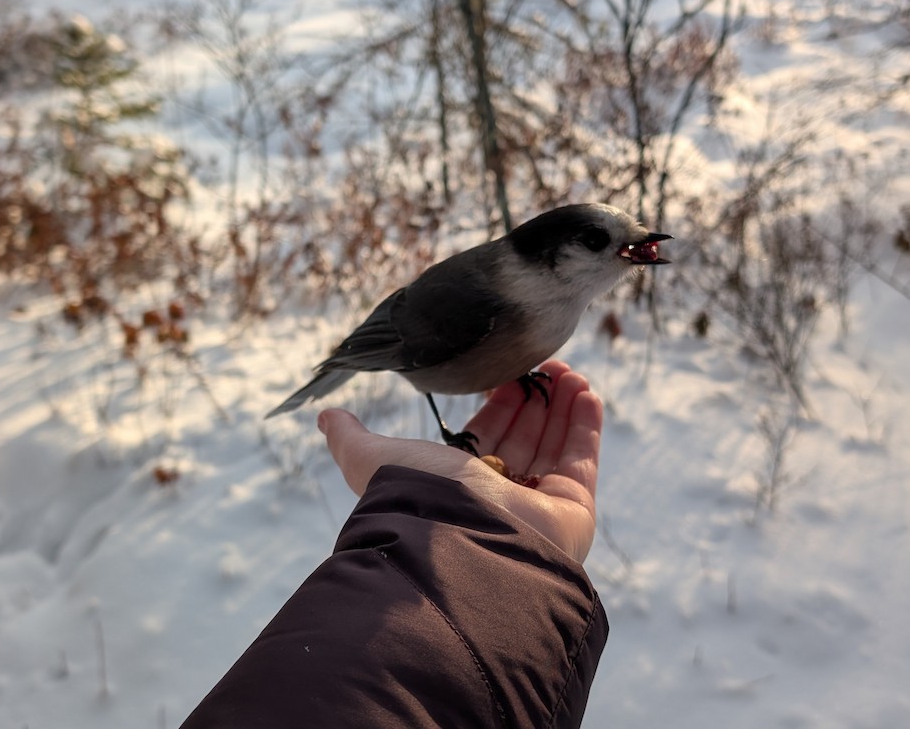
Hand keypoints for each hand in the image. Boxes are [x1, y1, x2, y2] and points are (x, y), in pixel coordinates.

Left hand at [318, 361, 602, 562]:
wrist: (466, 546)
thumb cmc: (419, 500)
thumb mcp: (377, 459)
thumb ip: (354, 439)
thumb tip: (325, 416)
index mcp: (459, 485)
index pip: (486, 436)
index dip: (498, 403)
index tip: (509, 373)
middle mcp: (499, 497)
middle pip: (523, 437)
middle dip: (535, 400)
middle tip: (546, 364)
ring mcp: (538, 503)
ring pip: (554, 444)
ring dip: (563, 404)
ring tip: (569, 370)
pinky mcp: (573, 507)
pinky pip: (581, 457)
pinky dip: (585, 424)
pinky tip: (585, 391)